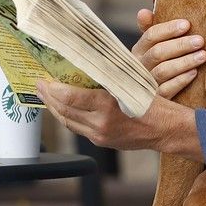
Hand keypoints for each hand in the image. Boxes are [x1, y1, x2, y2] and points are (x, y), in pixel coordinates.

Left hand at [36, 80, 203, 160]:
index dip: (52, 89)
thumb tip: (85, 64)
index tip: (42, 80)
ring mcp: (100, 135)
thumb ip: (107, 77)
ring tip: (46, 96)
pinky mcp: (101, 141)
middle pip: (64, 110)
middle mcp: (100, 123)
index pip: (70, 97)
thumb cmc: (153, 102)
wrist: (166, 129)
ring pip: (68, 121)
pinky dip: (68, 116)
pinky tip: (64, 108)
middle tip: (39, 85)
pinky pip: (78, 128)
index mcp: (107, 106)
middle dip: (48, 97)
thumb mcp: (131, 83)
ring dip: (55, 108)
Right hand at [132, 9, 205, 98]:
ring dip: (184, 62)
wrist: (151, 100)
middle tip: (200, 40)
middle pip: (158, 53)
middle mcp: (139, 67)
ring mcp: (145, 84)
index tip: (187, 24)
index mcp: (137, 51)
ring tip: (203, 55)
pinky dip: (181, 81)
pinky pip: (167, 90)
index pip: (150, 36)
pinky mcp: (155, 100)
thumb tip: (143, 12)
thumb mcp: (152, 47)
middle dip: (180, 45)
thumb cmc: (158, 64)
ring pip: (163, 71)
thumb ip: (150, 29)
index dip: (168, 29)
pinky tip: (194, 73)